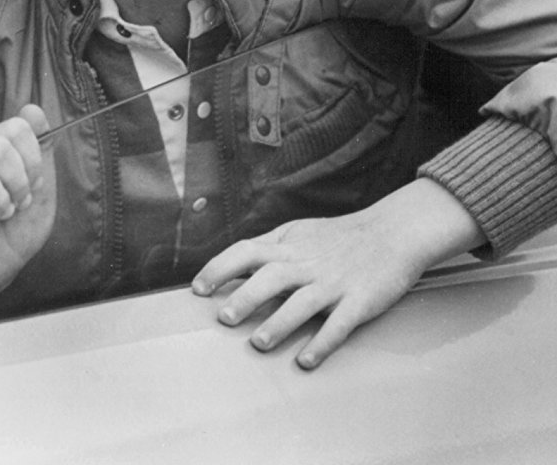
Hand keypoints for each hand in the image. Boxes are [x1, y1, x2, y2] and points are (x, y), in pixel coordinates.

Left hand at [192, 179, 482, 368]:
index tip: (198, 288)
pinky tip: (306, 361)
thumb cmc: (340, 237)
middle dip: (246, 296)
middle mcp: (308, 262)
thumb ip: (270, 246)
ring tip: (259, 343)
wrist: (393, 233)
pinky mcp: (360, 300)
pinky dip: (322, 342)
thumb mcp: (301, 231)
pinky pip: (339, 324)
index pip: (248, 250)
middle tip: (224, 318)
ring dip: (280, 323)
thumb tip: (232, 263)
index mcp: (290, 244)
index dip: (220, 267)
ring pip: (303, 302)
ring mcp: (334, 282)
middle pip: (272, 276)